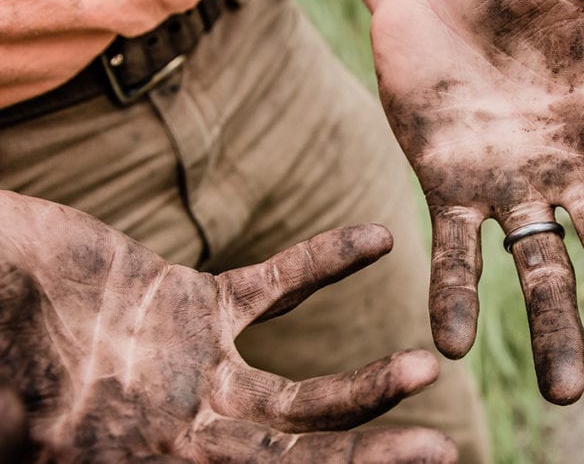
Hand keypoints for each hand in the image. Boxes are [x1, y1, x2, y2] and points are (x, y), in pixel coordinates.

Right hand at [0, 190, 455, 462]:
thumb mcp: (24, 428)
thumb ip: (86, 443)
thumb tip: (139, 453)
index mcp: (155, 462)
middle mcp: (188, 430)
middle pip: (297, 454)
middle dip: (366, 455)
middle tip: (441, 452)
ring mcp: (196, 370)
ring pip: (299, 390)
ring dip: (365, 382)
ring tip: (425, 367)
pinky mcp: (192, 305)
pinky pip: (274, 285)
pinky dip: (323, 262)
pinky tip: (375, 241)